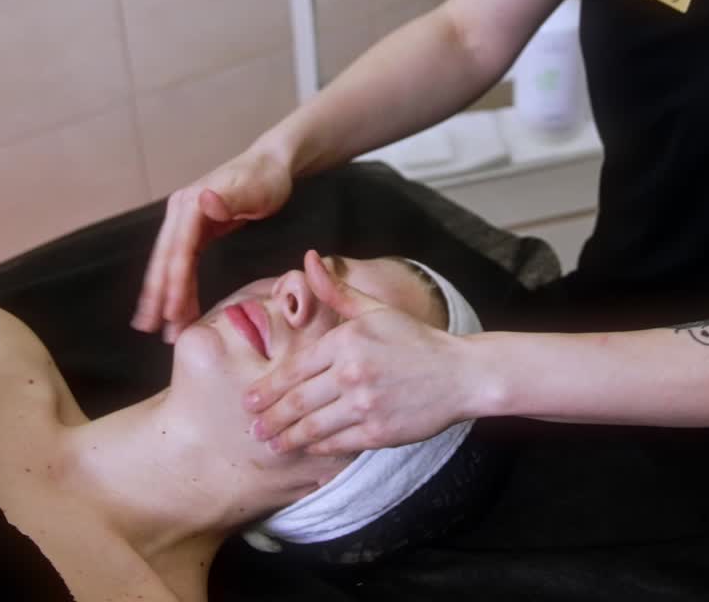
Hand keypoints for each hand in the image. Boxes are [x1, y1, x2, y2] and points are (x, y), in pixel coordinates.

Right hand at [133, 150, 292, 340]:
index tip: (170, 312)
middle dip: (157, 295)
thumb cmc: (267, 177)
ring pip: (170, 263)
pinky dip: (179, 285)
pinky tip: (178, 308)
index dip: (173, 282)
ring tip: (161, 330)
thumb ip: (230, 197)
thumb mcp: (255, 189)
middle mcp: (181, 211)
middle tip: (151, 329)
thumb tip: (202, 199)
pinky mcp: (195, 229)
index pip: (178, 249)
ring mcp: (186, 220)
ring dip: (165, 296)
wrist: (273, 163)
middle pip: (165, 258)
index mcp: (191, 203)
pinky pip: (183, 262)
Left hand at [245, 250, 469, 454]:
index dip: (269, 388)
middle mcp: (352, 373)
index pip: (295, 369)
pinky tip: (306, 448)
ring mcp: (365, 405)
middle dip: (271, 418)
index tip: (249, 400)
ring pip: (312, 426)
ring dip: (287, 438)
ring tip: (271, 444)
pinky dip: (317, 447)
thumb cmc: (414, 339)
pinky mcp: (378, 432)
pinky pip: (337, 442)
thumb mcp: (375, 309)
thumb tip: (309, 260)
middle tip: (253, 428)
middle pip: (297, 401)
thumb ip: (337, 290)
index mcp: (347, 340)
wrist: (458, 373)